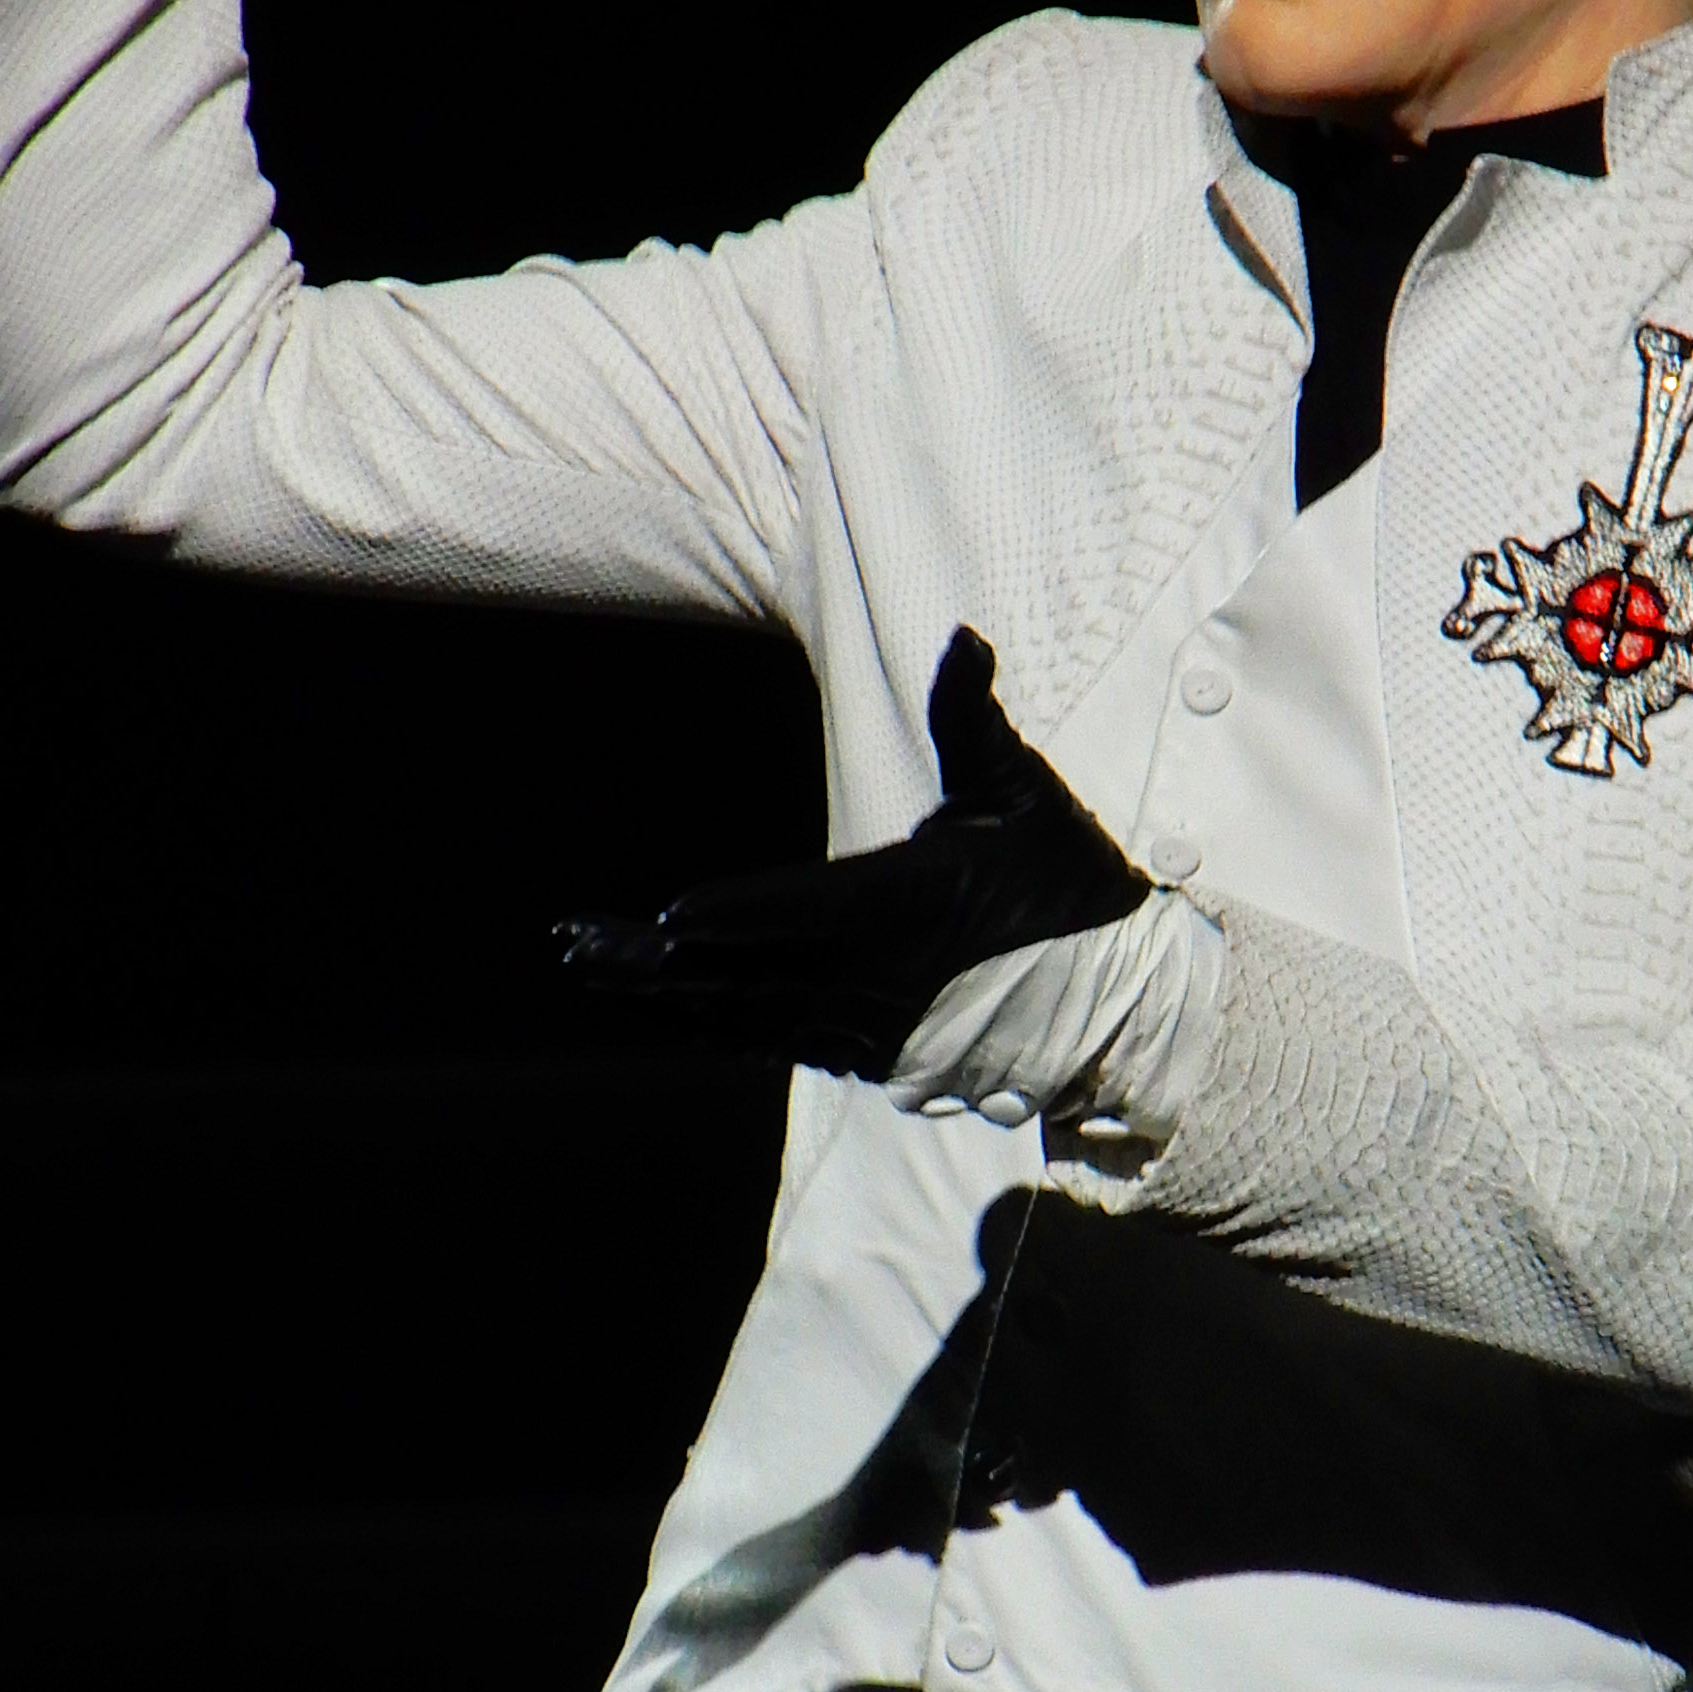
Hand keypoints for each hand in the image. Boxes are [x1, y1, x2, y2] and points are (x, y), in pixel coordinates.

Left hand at [558, 628, 1153, 1087]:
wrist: (1118, 1006)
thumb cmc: (1068, 886)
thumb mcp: (1026, 795)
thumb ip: (975, 720)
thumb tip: (962, 638)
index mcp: (916, 907)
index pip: (811, 909)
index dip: (737, 914)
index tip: (668, 916)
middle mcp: (882, 979)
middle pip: (749, 974)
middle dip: (654, 962)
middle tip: (574, 944)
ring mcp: (871, 1026)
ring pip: (746, 1015)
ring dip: (661, 994)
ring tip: (586, 966)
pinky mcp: (867, 1053)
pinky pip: (768, 1038)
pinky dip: (705, 1021)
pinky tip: (653, 1002)